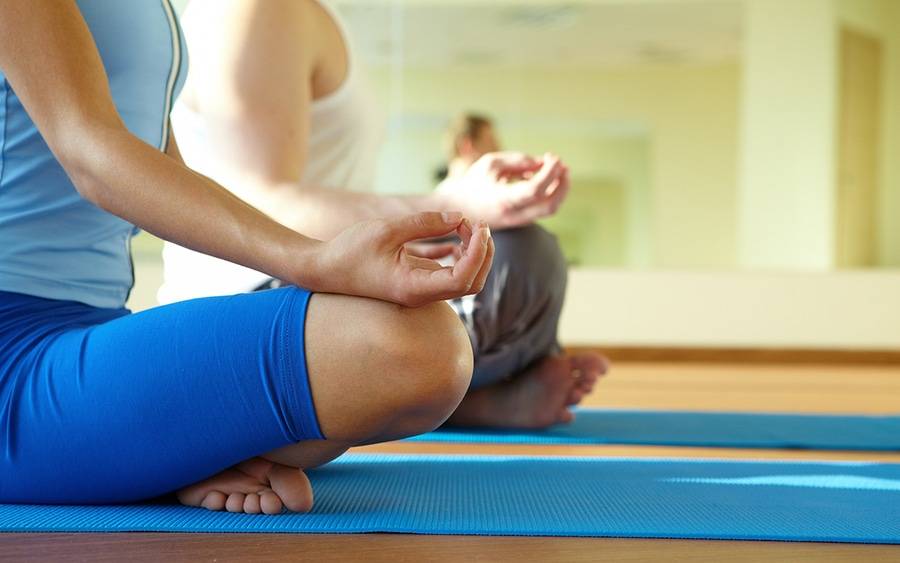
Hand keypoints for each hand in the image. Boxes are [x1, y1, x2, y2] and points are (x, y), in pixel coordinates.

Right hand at [314, 212, 493, 306]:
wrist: (323, 269)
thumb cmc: (349, 251)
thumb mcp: (387, 230)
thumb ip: (424, 223)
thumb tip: (459, 217)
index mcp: (415, 288)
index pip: (463, 280)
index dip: (477, 253)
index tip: (476, 226)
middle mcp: (422, 294)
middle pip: (471, 283)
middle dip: (482, 253)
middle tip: (476, 224)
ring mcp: (420, 290)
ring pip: (463, 279)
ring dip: (473, 253)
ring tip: (465, 226)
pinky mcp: (416, 281)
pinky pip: (448, 273)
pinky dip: (459, 255)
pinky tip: (455, 235)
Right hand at [438, 152, 570, 228]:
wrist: (457, 207)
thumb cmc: (473, 182)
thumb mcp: (491, 163)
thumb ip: (518, 161)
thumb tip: (543, 163)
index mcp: (502, 200)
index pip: (535, 190)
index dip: (550, 173)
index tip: (554, 157)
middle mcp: (513, 215)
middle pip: (550, 205)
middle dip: (562, 184)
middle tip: (561, 164)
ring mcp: (519, 221)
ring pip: (550, 208)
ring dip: (559, 187)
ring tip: (555, 166)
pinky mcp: (522, 221)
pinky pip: (543, 207)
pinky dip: (550, 191)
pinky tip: (542, 175)